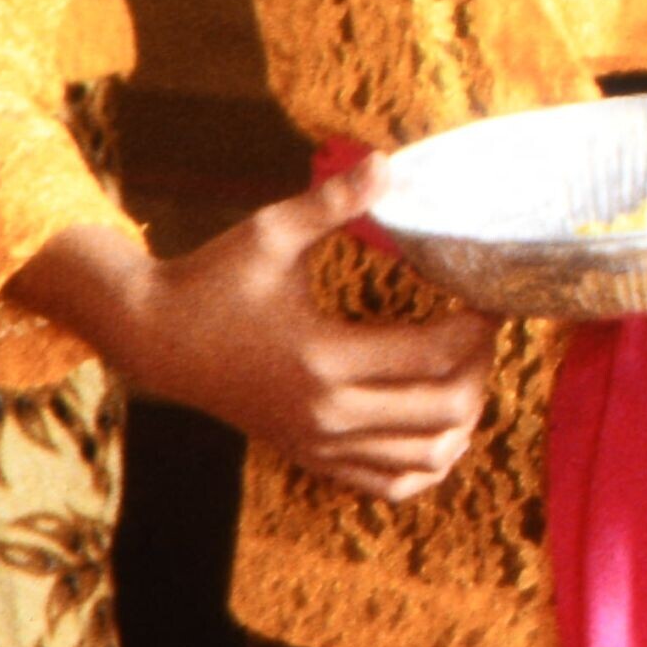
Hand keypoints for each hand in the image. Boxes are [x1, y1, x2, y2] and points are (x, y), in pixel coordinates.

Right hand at [38, 188, 494, 505]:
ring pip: (430, 457)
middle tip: (481, 331)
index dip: (479, 325)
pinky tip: (437, 421)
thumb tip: (386, 161)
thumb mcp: (270, 233)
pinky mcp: (313, 458)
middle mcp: (327, 413)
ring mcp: (321, 444)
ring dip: (464, 416)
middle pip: (445, 409)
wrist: (156, 339)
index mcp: (323, 357)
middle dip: (480, 367)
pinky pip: (394, 484)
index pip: (435, 354)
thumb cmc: (213, 280)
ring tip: (464, 369)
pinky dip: (430, 461)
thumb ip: (333, 201)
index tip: (491, 296)